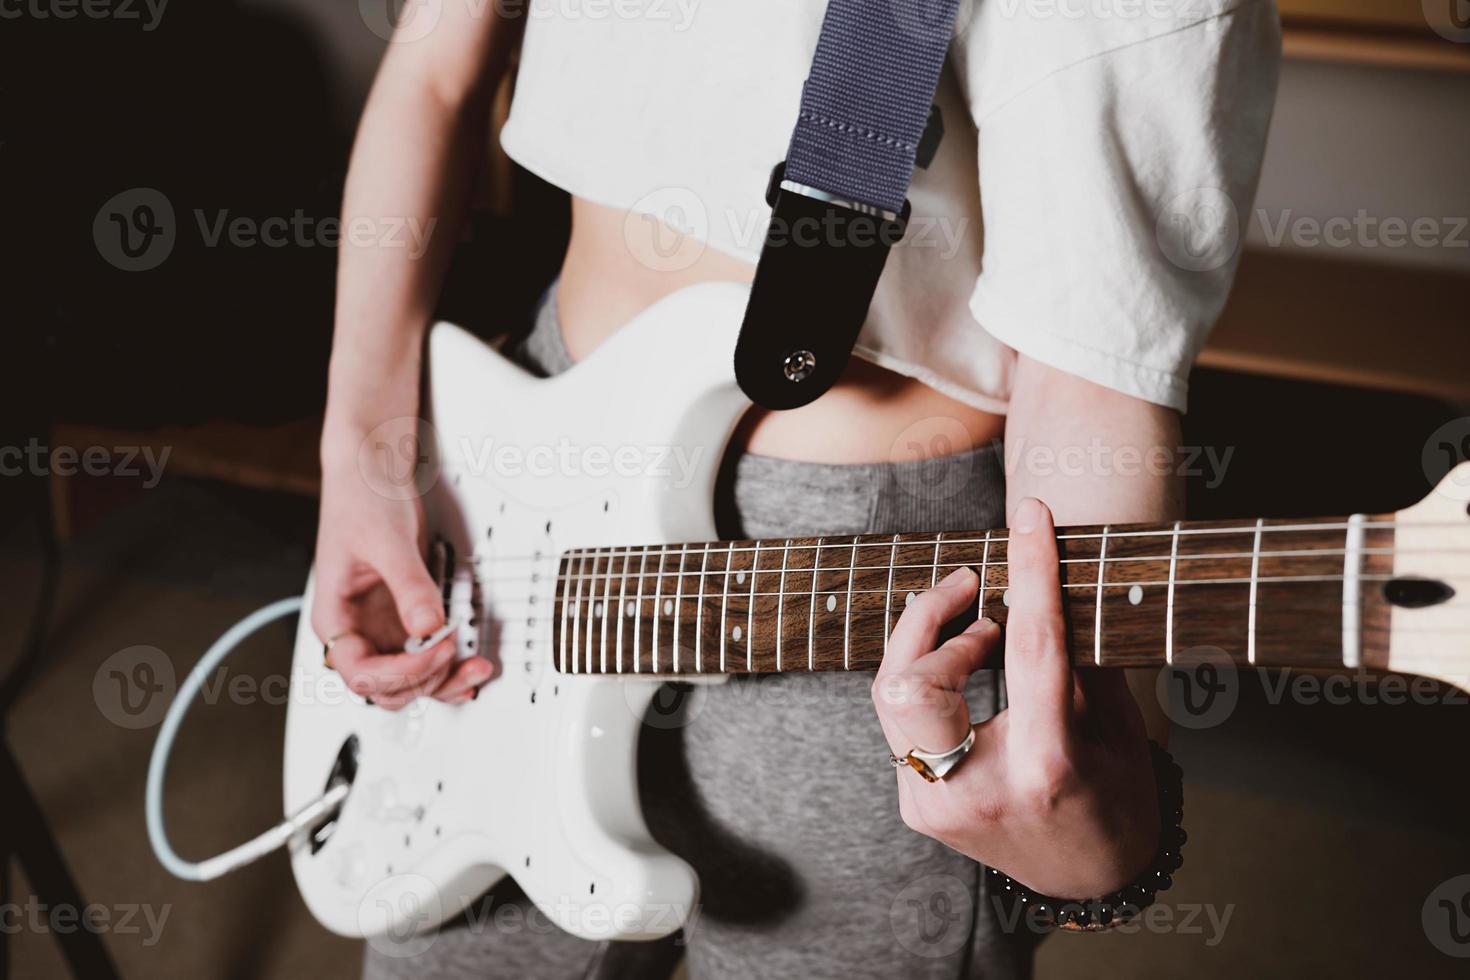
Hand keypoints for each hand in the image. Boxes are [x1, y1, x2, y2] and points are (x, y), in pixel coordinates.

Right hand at [310, 436, 494, 710]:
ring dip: (443, 681)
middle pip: (387, 687)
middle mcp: (358, 629)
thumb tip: (429, 625)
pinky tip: (469, 664)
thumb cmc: (361, 497)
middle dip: (427, 681)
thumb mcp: (386, 540)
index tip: (438, 647)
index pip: (361, 673)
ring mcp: (383, 626)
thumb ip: (408, 585)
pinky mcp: (407, 616)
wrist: (373, 470)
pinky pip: (426, 656)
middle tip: (461, 657)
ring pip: (410, 679)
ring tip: (477, 668)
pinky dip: (448, 666)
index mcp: (336, 617)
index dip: (402, 672)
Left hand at [871, 497, 1159, 897]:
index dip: (1030, 573)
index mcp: (1045, 766)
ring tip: (979, 632)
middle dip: (932, 619)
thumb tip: (1054, 582)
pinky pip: (901, 720)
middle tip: (973, 589)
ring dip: (929, 646)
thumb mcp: (1119, 730)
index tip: (1029, 518)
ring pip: (891, 696)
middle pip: (911, 681)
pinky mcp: (915, 805)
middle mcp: (977, 789)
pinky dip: (928, 681)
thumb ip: (1082, 661)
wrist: (1088, 885)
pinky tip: (964, 669)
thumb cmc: (1116, 800)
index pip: (1030, 649)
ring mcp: (935, 803)